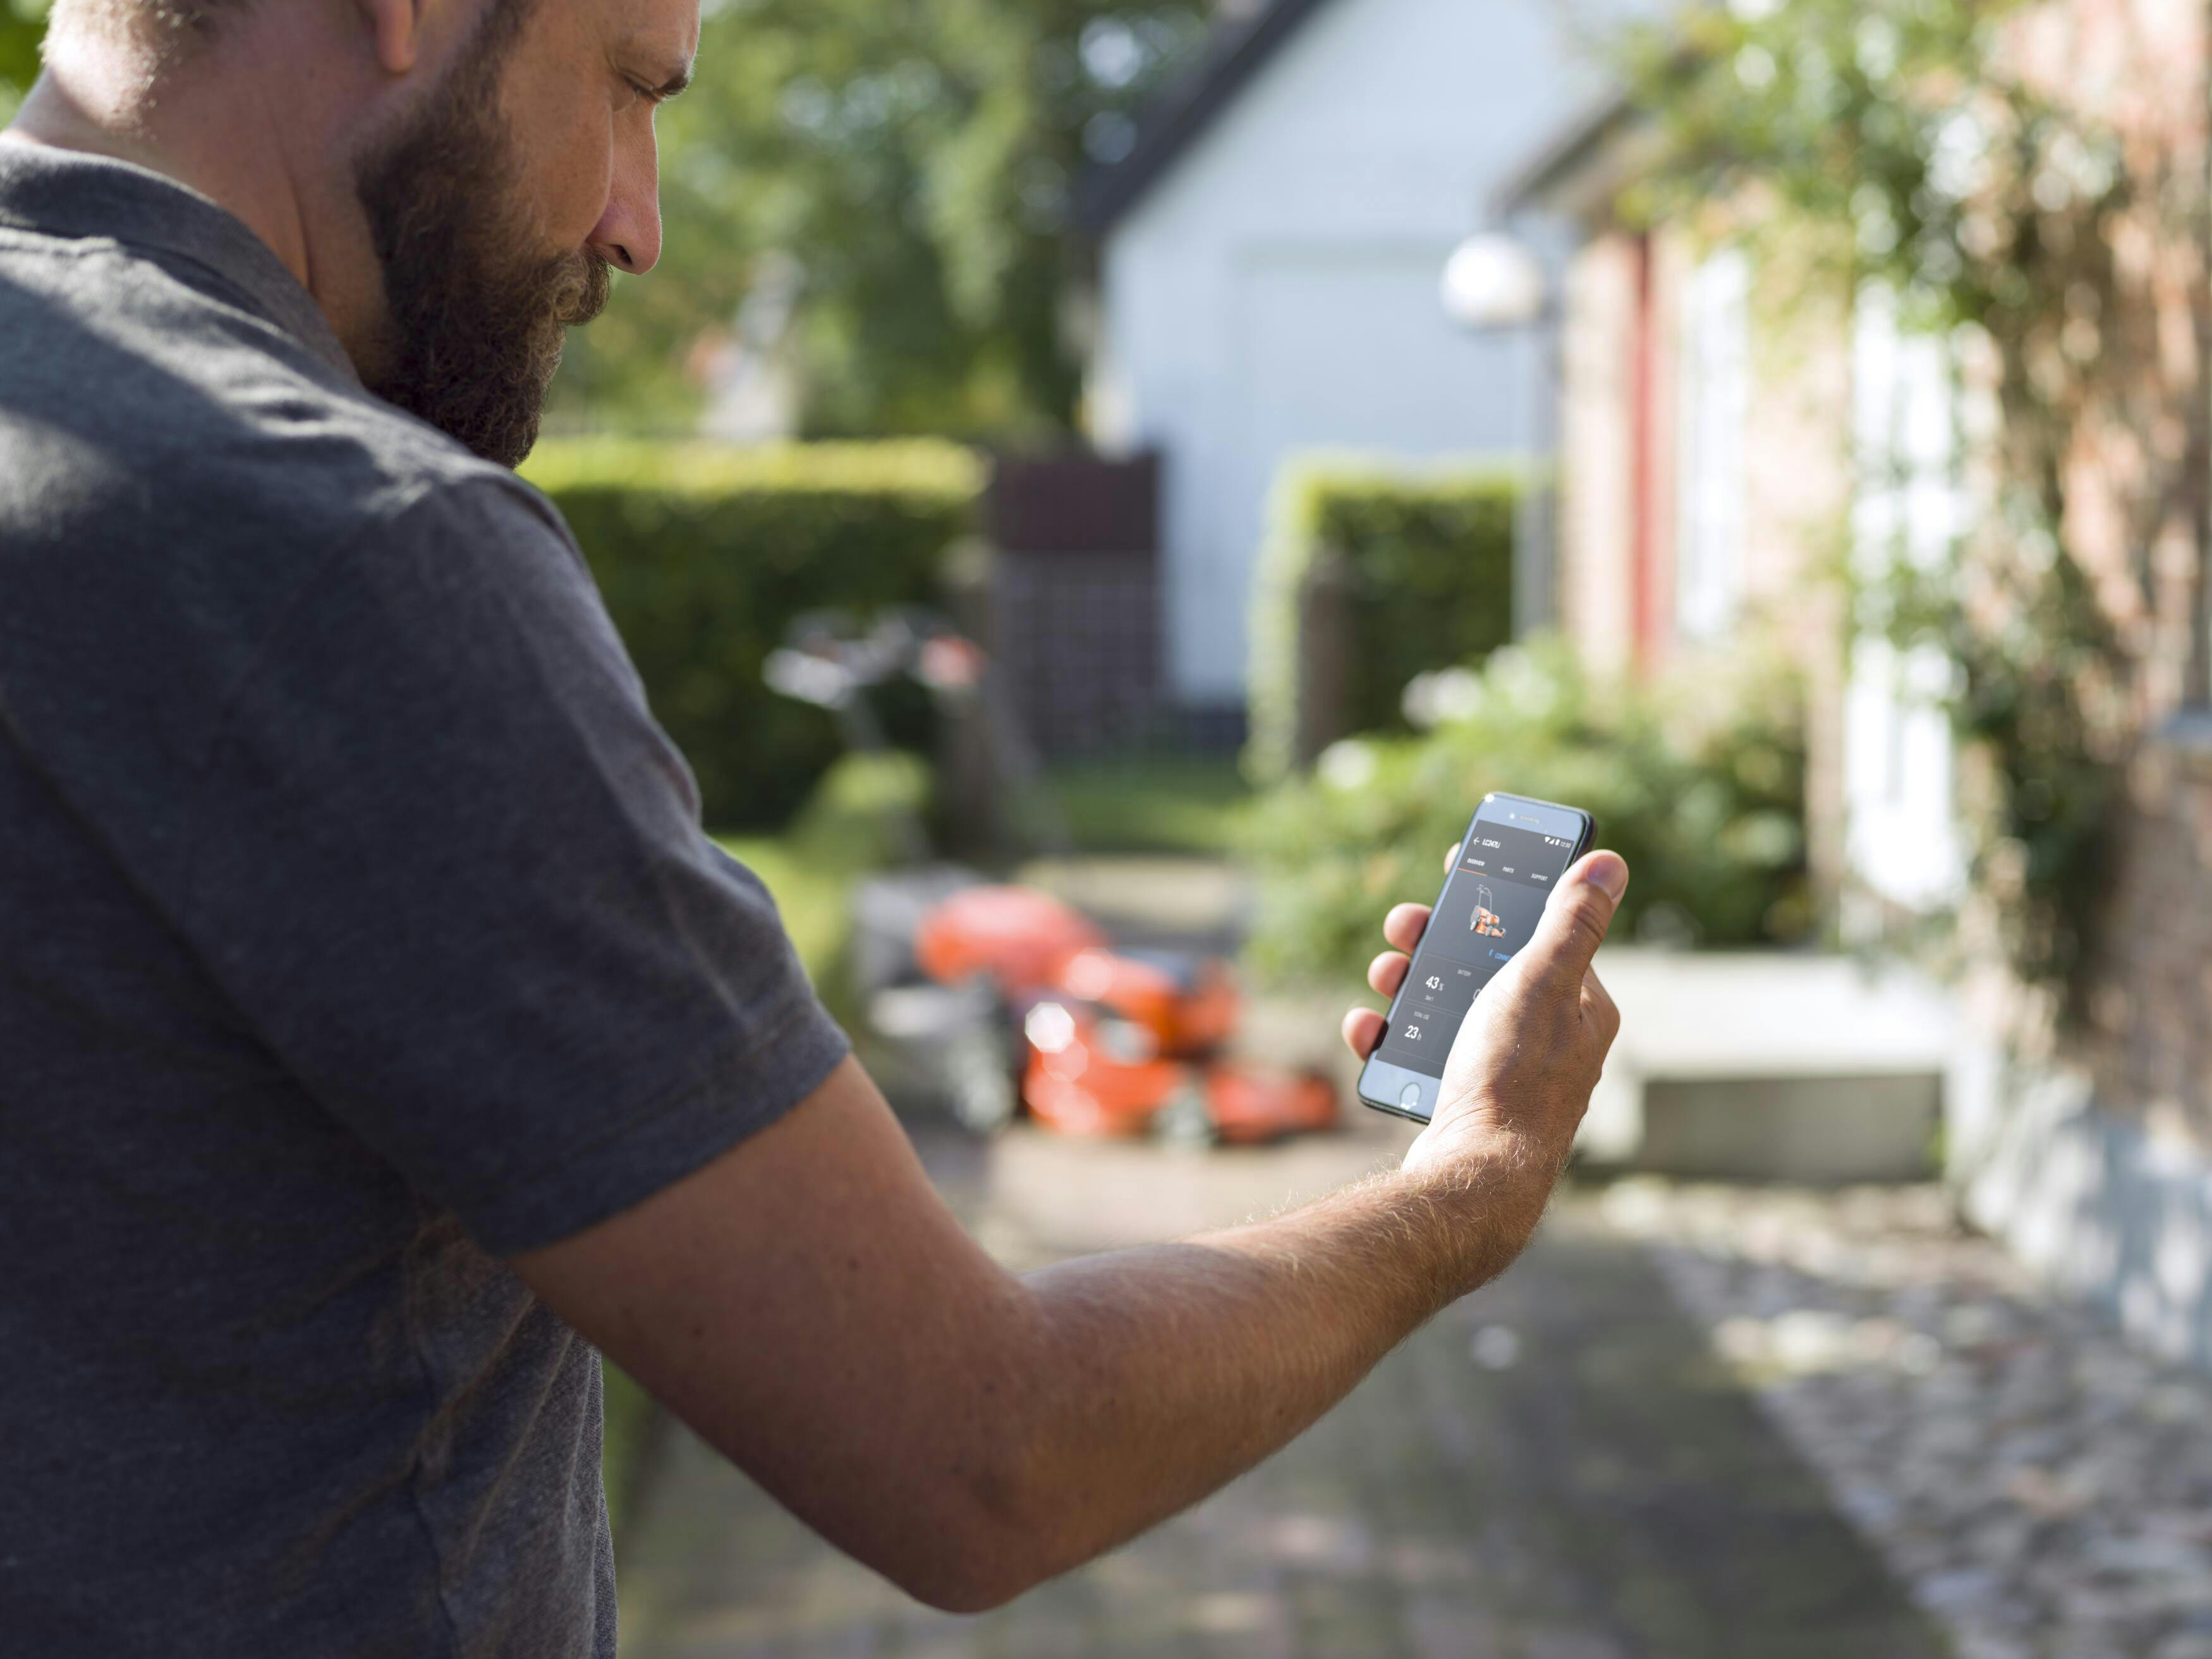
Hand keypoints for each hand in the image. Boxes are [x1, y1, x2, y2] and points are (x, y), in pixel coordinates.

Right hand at [1342, 844, 1626, 1181]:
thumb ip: (1572, 921)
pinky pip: (1422, 1054)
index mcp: (1580, 1006)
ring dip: (1409, 981)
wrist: (1473, 1176)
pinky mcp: (1464, 1100)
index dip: (1500, 896)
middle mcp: (1548, 1038)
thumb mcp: (1542, 981)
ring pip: (1449, 1006)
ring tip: (1385, 973)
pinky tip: (1369, 1029)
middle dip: (1438, 939)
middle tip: (1403, 924)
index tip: (1459, 866)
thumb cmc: (1515, 1078)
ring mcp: (1504, 1071)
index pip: (1542, 931)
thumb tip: (1608, 863)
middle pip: (1486, 965)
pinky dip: (1391, 1037)